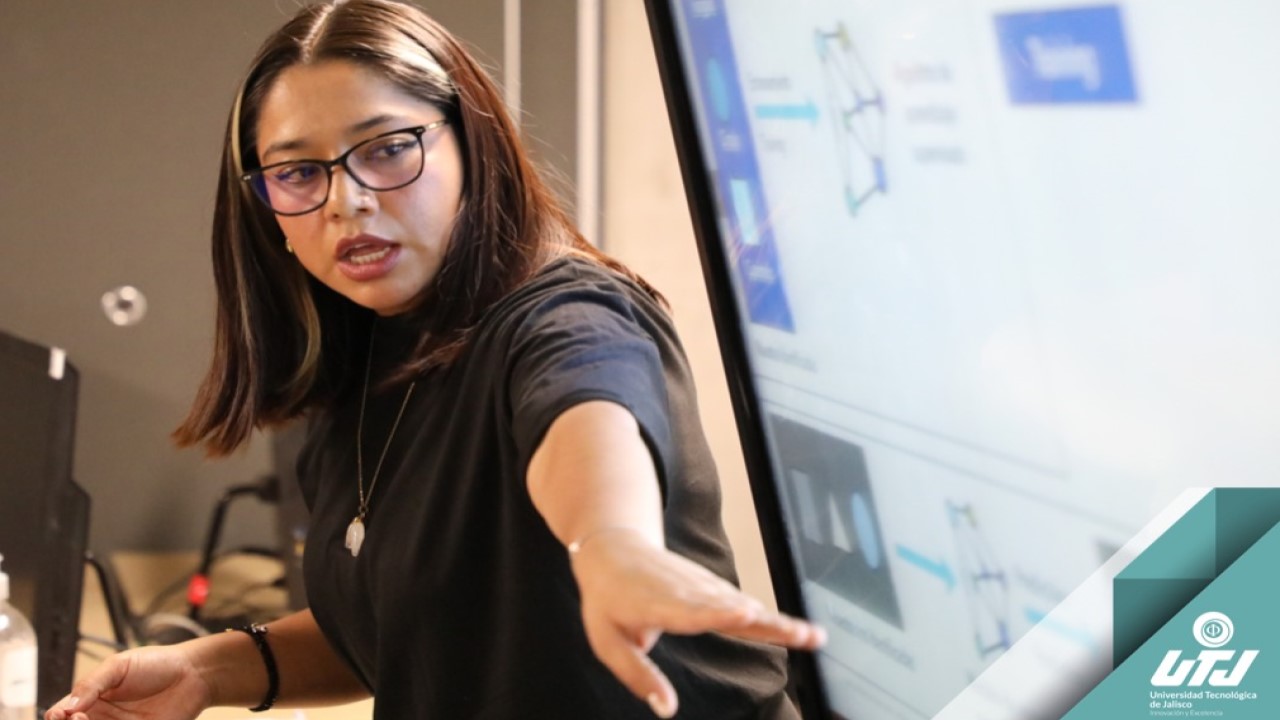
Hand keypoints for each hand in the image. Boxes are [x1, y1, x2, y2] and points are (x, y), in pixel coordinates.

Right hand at [45, 645, 212, 719]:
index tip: (61, 714)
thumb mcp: (119, 665)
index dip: (56, 717)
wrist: (194, 674)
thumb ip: (92, 683)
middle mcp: (102, 717)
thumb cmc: (157, 664)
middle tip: (80, 717)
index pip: (61, 713)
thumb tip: (68, 705)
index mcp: (92, 697)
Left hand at [569, 529, 825, 717]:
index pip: (692, 610)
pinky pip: (742, 602)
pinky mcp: (712, 586)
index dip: (719, 612)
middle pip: (732, 608)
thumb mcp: (607, 643)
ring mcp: (703, 586)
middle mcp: (688, 592)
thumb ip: (638, 676)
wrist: (612, 548)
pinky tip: (795, 630)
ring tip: (812, 636)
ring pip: (745, 604)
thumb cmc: (607, 599)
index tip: (746, 613)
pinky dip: (768, 616)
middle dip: (769, 622)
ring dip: (778, 620)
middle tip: (805, 635)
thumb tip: (667, 710)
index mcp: (659, 604)